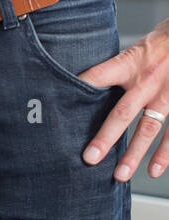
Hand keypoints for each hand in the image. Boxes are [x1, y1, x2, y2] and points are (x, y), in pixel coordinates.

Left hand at [80, 17, 168, 180]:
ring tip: (120, 174)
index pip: (100, 76)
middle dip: (105, 137)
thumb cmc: (161, 44)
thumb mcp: (136, 48)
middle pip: (123, 112)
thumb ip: (117, 68)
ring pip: (148, 128)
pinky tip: (153, 170)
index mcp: (131, 64)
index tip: (60, 103)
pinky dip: (164, 154)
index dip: (81, 87)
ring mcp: (166, 95)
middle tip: (90, 158)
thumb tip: (86, 84)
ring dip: (134, 153)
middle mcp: (147, 81)